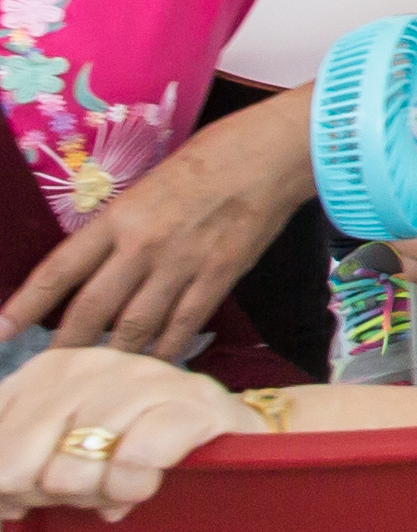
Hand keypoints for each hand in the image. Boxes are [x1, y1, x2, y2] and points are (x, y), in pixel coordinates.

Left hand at [0, 345, 257, 520]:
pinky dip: (128, 484)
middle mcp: (94, 362)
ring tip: (112, 493)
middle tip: (76, 496)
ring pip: (75, 461)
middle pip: (20, 457)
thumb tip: (2, 496)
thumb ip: (11, 463)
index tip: (24, 496)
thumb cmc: (127, 452)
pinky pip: (134, 457)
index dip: (5, 483)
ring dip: (90, 494)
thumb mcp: (55, 455)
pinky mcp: (197, 402)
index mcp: (51, 368)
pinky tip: (138, 488)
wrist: (225, 439)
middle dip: (41, 493)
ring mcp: (147, 376)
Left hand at [4, 109, 303, 360]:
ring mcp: (183, 265)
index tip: (2, 331)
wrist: (275, 152)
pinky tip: (152, 366)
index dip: (26, 306)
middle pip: (92, 310)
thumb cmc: (213, 154)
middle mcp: (143, 246)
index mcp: (120, 216)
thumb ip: (124, 226)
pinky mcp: (219, 277)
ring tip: (97, 380)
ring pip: (134, 327)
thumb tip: (101, 266)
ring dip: (112, 356)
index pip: (60, 270)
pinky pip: (183, 326)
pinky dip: (164, 350)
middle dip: (65, 348)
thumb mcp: (150, 184)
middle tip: (48, 375)